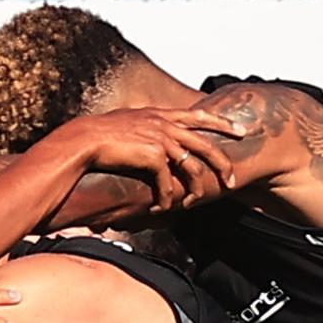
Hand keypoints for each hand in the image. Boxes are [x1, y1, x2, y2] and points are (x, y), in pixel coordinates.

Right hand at [59, 107, 245, 206]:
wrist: (82, 141)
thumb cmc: (97, 136)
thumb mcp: (126, 123)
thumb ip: (143, 128)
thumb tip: (148, 141)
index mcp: (160, 115)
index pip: (199, 115)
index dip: (222, 123)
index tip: (240, 131)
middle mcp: (164, 124)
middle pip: (207, 144)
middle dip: (222, 164)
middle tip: (231, 181)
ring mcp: (160, 139)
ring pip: (193, 167)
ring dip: (194, 190)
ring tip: (191, 202)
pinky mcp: (153, 156)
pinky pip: (168, 183)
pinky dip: (167, 199)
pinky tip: (161, 208)